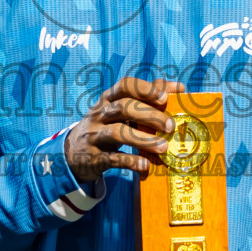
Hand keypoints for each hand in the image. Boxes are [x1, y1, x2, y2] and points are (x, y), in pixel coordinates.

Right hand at [64, 76, 186, 182]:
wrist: (73, 152)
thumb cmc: (106, 125)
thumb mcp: (119, 109)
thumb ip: (146, 97)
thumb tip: (178, 87)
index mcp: (108, 99)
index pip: (124, 86)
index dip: (144, 89)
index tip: (164, 97)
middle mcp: (99, 114)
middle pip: (123, 108)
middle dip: (149, 115)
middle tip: (170, 126)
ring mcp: (95, 136)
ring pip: (118, 133)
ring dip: (143, 139)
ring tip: (163, 147)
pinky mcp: (94, 158)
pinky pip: (113, 159)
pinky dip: (131, 161)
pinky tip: (146, 165)